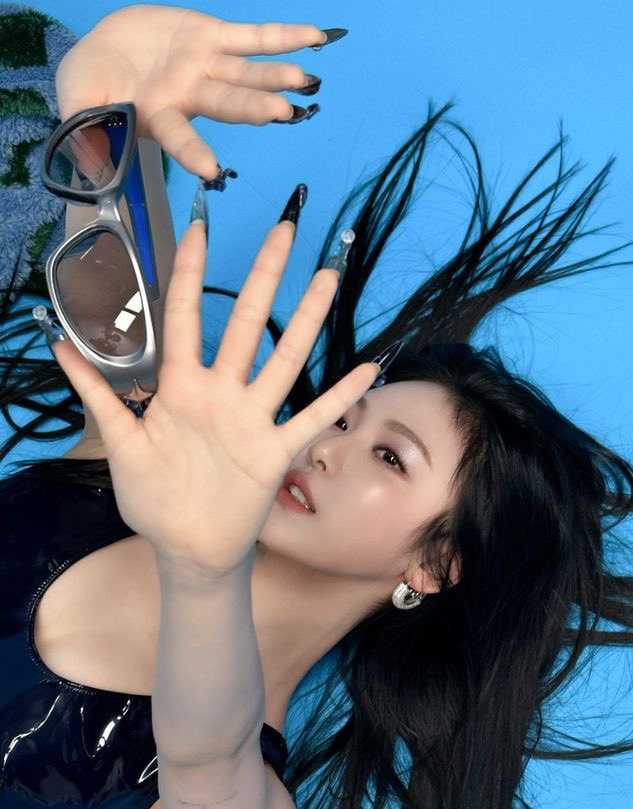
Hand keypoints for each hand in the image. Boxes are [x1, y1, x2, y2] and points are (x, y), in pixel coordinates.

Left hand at [48, 216, 378, 574]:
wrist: (187, 548)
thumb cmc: (152, 497)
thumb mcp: (119, 443)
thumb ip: (97, 393)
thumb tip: (58, 344)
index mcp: (180, 388)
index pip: (185, 318)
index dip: (189, 273)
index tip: (197, 229)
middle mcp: (221, 394)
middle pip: (244, 324)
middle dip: (263, 277)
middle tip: (283, 231)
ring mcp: (252, 420)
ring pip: (284, 360)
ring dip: (307, 321)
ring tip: (327, 279)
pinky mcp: (276, 451)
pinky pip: (312, 418)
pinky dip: (340, 396)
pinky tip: (367, 368)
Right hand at [55, 4, 330, 178]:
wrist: (101, 50)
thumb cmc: (91, 86)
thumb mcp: (80, 106)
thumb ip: (88, 133)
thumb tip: (93, 171)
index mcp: (160, 117)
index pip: (178, 138)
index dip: (193, 153)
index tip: (211, 169)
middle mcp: (191, 96)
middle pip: (226, 103)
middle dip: (254, 107)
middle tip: (282, 112)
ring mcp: (206, 67)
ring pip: (245, 73)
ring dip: (274, 77)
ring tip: (304, 80)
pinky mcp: (212, 37)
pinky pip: (253, 37)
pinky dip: (283, 38)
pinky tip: (314, 38)